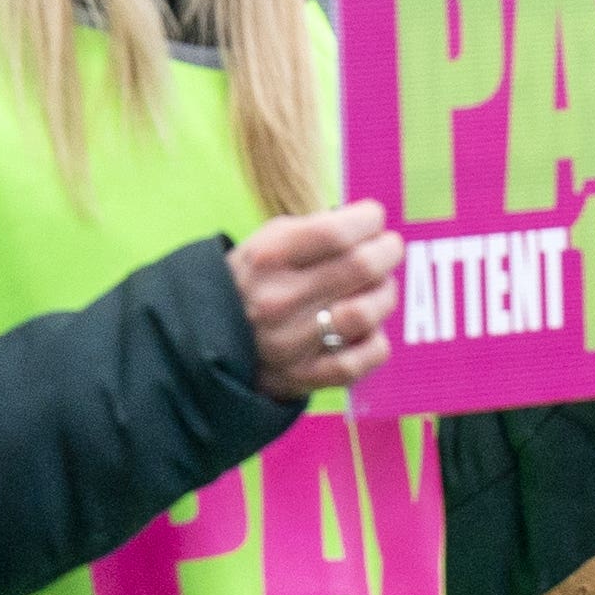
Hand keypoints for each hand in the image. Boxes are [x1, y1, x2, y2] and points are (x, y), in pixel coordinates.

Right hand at [227, 201, 401, 399]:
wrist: (205, 341)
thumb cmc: (254, 281)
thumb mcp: (266, 242)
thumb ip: (316, 229)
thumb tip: (371, 224)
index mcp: (267, 258)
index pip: (337, 233)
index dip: (369, 220)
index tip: (373, 219)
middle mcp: (277, 300)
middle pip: (362, 267)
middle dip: (388, 251)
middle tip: (388, 249)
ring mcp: (290, 343)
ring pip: (367, 312)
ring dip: (384, 294)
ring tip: (377, 288)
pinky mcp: (303, 376)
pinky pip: (364, 358)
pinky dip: (376, 340)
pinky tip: (366, 329)